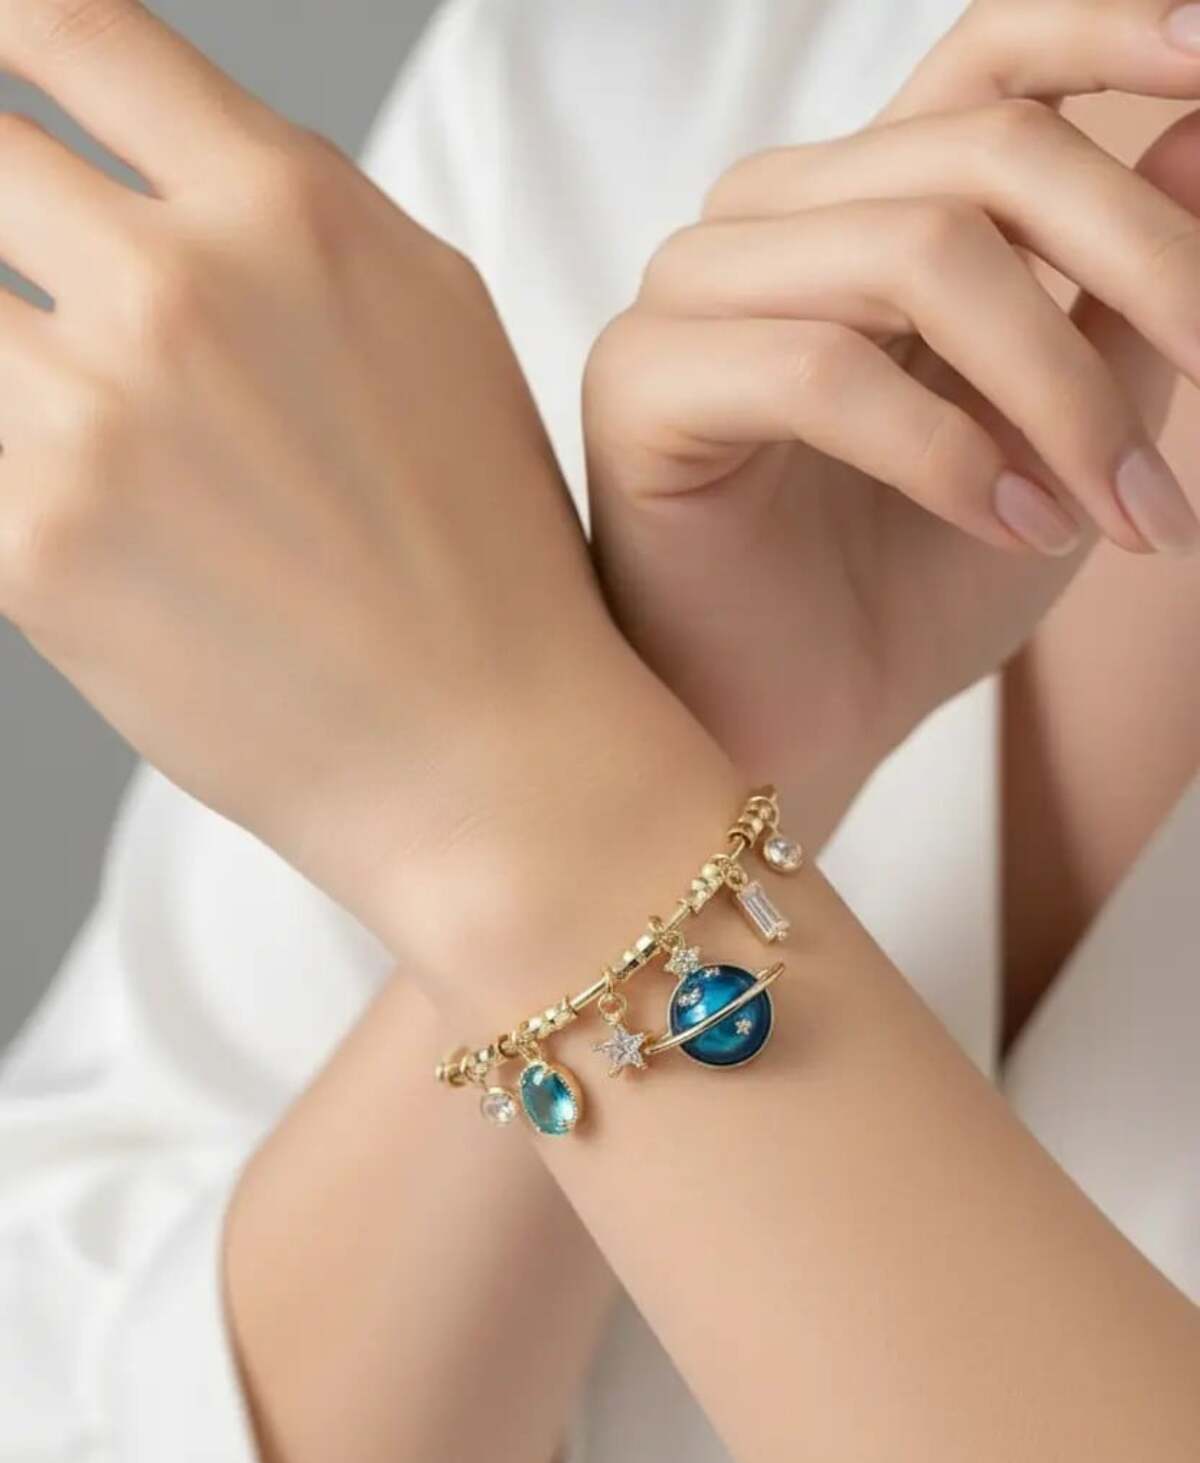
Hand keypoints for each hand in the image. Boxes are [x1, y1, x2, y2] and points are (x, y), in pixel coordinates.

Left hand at [0, 0, 689, 960]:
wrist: (485, 759)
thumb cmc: (480, 557)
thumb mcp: (426, 323)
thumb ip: (283, 214)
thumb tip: (150, 161)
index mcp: (287, 208)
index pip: (68, 26)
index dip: (5, 35)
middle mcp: (177, 288)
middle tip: (41, 298)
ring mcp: (92, 418)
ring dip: (8, 359)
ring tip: (87, 430)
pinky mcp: (30, 549)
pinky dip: (11, 476)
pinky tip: (88, 524)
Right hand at [584, 0, 1199, 821]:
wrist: (798, 734)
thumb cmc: (914, 591)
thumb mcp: (1064, 434)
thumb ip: (1126, 295)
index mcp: (864, 203)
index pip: (986, 57)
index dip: (1107, 36)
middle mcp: (769, 218)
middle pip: (987, 152)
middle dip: (1146, 263)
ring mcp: (693, 291)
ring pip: (915, 254)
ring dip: (1058, 391)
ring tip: (1122, 512)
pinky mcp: (643, 384)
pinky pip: (822, 372)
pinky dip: (946, 453)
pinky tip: (1012, 525)